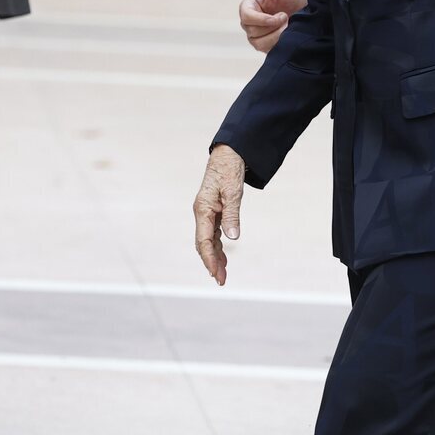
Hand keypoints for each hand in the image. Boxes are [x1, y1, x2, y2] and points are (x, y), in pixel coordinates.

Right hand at [193, 144, 245, 285]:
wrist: (228, 154)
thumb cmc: (228, 170)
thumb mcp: (233, 192)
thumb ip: (232, 215)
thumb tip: (233, 238)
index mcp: (203, 209)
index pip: (203, 241)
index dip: (209, 259)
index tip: (216, 273)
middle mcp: (202, 213)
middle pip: (203, 244)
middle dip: (211, 263)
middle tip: (221, 280)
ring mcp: (206, 212)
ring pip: (207, 240)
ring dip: (215, 257)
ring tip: (223, 274)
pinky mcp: (212, 211)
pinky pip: (212, 233)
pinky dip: (217, 246)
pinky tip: (223, 257)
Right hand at [239, 0, 307, 53]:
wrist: (304, 10)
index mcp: (249, 6)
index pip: (246, 16)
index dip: (262, 19)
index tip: (281, 15)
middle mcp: (249, 22)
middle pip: (252, 31)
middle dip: (273, 26)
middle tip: (287, 18)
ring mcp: (255, 36)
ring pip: (259, 43)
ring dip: (277, 35)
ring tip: (287, 26)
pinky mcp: (264, 46)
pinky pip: (266, 50)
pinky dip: (278, 43)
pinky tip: (286, 35)